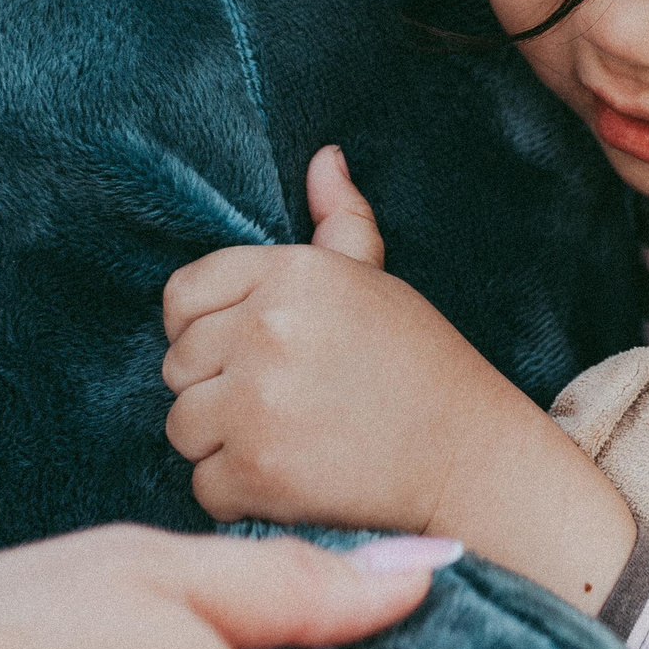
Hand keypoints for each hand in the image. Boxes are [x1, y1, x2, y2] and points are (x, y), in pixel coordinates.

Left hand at [163, 148, 637, 610]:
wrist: (470, 457)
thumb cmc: (420, 365)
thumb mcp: (377, 281)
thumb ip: (339, 220)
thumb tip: (324, 158)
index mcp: (292, 273)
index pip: (182, 296)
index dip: (204, 329)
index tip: (246, 353)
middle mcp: (268, 329)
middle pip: (178, 364)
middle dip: (218, 388)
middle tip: (284, 403)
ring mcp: (258, 402)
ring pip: (182, 424)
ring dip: (223, 442)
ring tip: (287, 439)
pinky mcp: (257, 471)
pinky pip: (203, 482)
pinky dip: (239, 491)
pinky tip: (292, 477)